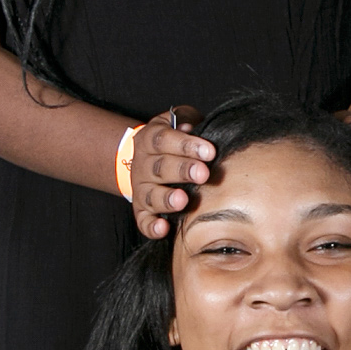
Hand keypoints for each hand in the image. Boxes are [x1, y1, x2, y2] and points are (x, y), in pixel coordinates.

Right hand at [127, 108, 214, 239]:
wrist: (147, 159)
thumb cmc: (173, 141)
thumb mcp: (178, 122)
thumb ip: (186, 121)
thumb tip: (192, 128)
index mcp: (149, 140)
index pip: (165, 140)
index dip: (186, 145)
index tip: (209, 151)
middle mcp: (142, 165)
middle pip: (160, 168)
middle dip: (182, 171)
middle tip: (203, 174)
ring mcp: (140, 189)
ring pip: (151, 195)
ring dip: (167, 199)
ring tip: (183, 200)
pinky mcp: (141, 211)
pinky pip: (143, 221)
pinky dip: (152, 226)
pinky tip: (163, 228)